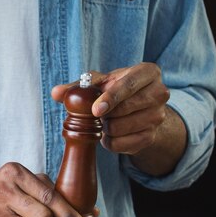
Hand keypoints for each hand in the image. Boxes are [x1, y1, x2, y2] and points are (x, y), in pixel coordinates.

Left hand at [51, 62, 170, 155]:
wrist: (138, 110)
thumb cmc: (116, 90)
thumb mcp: (100, 83)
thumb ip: (77, 86)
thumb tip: (56, 93)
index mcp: (148, 72)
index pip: (129, 85)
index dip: (111, 98)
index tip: (96, 110)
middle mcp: (159, 93)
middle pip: (125, 109)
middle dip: (105, 114)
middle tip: (98, 113)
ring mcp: (157, 117)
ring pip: (121, 128)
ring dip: (105, 127)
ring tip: (106, 121)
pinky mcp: (151, 137)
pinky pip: (121, 144)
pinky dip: (109, 141)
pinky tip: (109, 133)